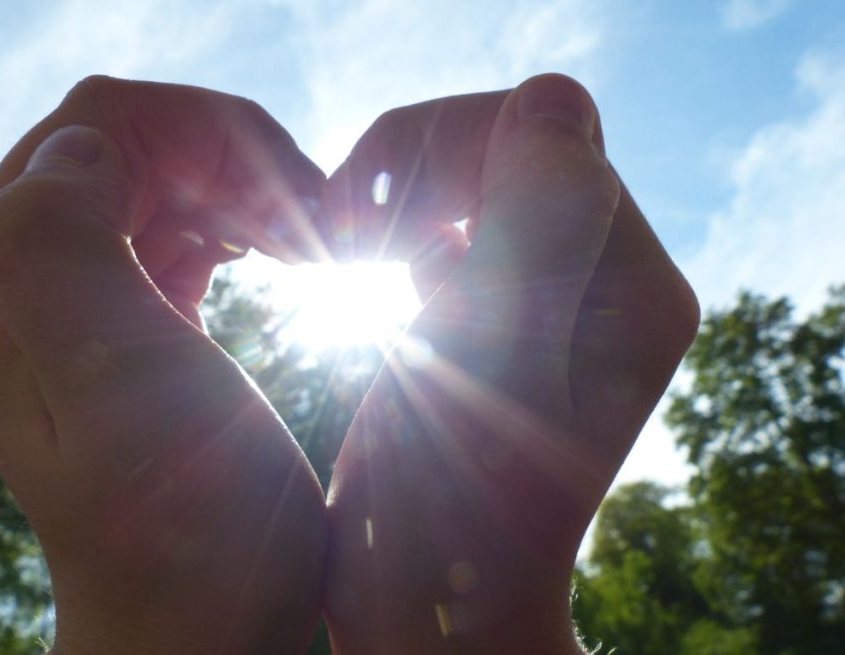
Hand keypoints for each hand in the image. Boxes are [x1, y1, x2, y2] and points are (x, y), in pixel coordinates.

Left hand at [0, 77, 327, 653]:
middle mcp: (2, 285)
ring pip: (154, 176)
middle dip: (232, 165)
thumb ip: (60, 256)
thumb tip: (83, 148)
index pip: (93, 130)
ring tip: (307, 247)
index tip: (297, 208)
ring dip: (241, 191)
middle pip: (124, 145)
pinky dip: (232, 222)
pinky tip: (278, 256)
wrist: (203, 621)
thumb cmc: (188, 536)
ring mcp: (56, 301)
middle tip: (314, 230)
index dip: (208, 140)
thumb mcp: (122, 398)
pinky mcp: (113, 317)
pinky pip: (168, 223)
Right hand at [321, 74, 699, 652]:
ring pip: (475, 170)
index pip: (543, 132)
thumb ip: (540, 223)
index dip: (440, 155)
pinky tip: (372, 269)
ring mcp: (556, 290)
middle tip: (346, 244)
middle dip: (413, 170)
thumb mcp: (492, 361)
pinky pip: (455, 214)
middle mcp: (610, 278)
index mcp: (631, 284)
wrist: (430, 596)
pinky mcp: (504, 305)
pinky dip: (400, 223)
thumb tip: (549, 99)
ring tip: (349, 252)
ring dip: (397, 192)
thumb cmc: (446, 507)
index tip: (368, 232)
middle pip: (510, 142)